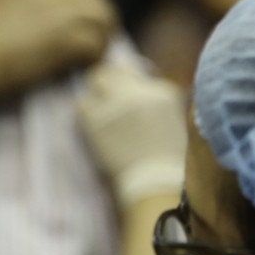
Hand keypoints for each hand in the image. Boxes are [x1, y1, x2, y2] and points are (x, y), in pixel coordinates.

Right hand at [0, 0, 115, 97]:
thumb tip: (1, 23)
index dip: (72, 15)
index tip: (69, 36)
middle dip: (99, 20)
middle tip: (96, 45)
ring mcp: (58, 14)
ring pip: (101, 17)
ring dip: (101, 39)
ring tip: (93, 60)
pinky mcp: (66, 39)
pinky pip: (95, 44)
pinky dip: (95, 58)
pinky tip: (84, 71)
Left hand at [78, 64, 187, 207]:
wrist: (156, 183)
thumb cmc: (167, 160)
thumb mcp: (172, 120)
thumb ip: (154, 100)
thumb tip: (136, 87)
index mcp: (162, 91)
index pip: (135, 71)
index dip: (125, 81)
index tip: (122, 93)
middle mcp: (140, 93)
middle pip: (113, 70)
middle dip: (107, 81)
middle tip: (103, 96)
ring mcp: (117, 105)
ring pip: (96, 80)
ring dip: (95, 93)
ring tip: (97, 110)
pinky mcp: (98, 121)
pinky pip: (82, 104)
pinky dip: (85, 110)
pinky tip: (91, 124)